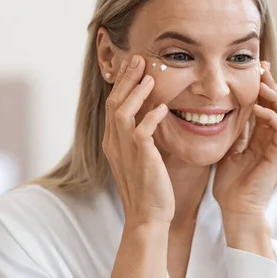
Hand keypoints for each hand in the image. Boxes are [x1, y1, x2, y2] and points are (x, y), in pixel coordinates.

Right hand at [103, 55, 174, 227]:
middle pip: (115, 103)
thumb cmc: (149, 188)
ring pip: (123, 112)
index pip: (113, 105)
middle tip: (138, 59)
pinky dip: (151, 117)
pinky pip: (142, 132)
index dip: (122, 84)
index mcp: (113, 142)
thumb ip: (142, 136)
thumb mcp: (142, 157)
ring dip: (136, 93)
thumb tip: (154, 114)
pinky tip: (163, 108)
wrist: (148, 217)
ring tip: (150, 77)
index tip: (132, 66)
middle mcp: (115, 144)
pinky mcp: (141, 160)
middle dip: (126, 79)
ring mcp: (125, 152)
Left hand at [213, 61, 276, 217]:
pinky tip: (259, 109)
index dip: (262, 87)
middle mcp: (274, 140)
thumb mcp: (230, 149)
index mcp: (262, 137)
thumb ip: (236, 132)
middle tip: (261, 68)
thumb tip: (228, 112)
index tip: (254, 69)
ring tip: (262, 85)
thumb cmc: (231, 183)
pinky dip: (272, 116)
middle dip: (271, 85)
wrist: (236, 208)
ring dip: (275, 97)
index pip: (267, 105)